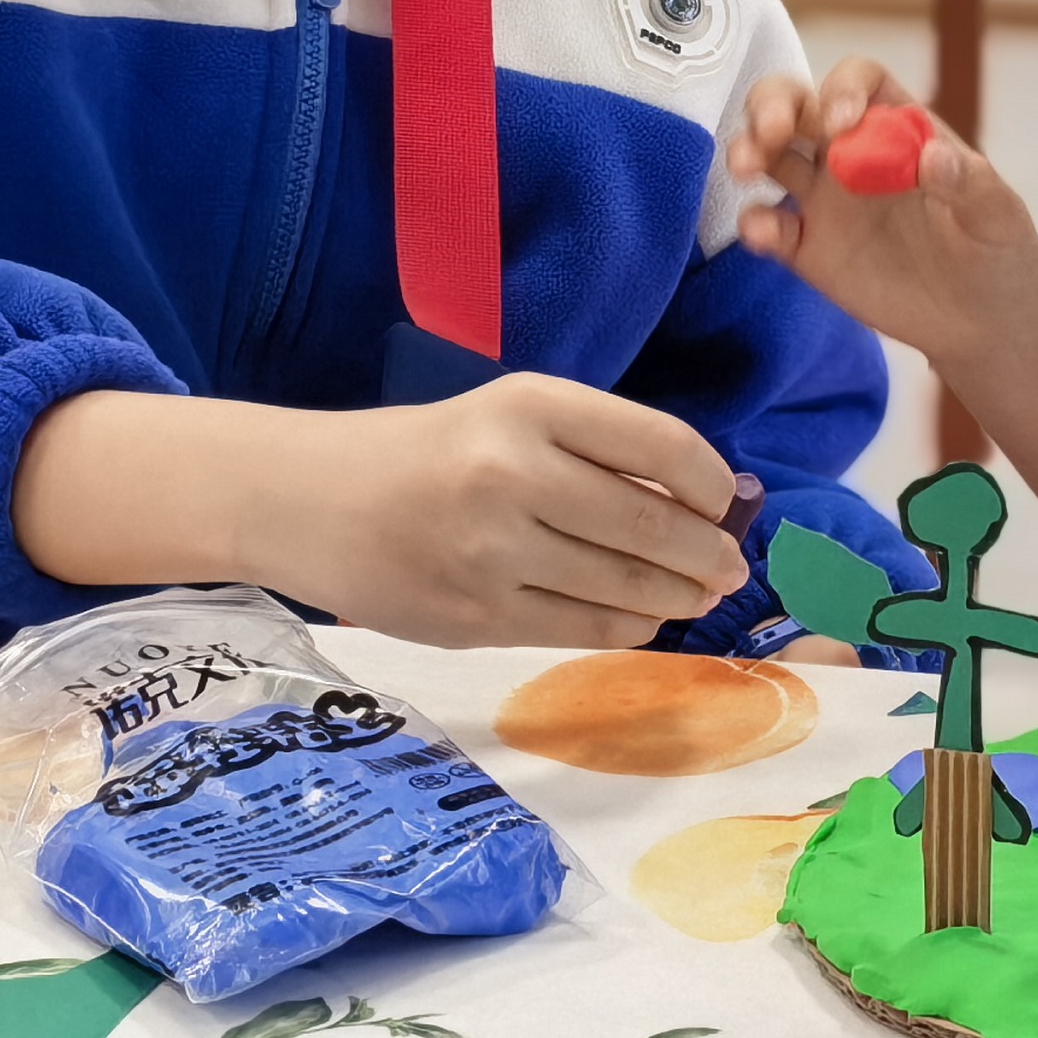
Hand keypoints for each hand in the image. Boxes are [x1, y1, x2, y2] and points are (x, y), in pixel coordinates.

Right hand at [14, 377, 748, 650]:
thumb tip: (707, 503)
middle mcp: (512, 473)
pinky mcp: (474, 618)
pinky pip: (581, 631)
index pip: (662, 446)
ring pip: (624, 588)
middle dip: (709, 556)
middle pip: (651, 527)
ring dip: (677, 598)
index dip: (713, 485)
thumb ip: (597, 450)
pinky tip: (640, 618)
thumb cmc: (427, 453)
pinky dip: (627, 628)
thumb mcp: (508, 418)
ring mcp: (491, 553)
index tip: (728, 502)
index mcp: (530, 406)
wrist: (306, 500)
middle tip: (732, 568)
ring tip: (695, 596)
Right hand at [726, 60, 1037, 374]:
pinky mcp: (808, 248)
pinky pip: (769, 225)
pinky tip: (764, 235)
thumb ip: (972, 184)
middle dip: (772, 106)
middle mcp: (852, 151)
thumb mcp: (999, 216)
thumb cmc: (998, 252)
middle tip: (771, 132)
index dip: (843, 89)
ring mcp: (825, 199)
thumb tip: (934, 158)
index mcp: (899, 126)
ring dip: (748, 150)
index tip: (844, 123)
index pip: (859, 81)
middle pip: (796, 104)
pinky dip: (755, 224)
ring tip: (746, 169)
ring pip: (769, 154)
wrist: (983, 322)